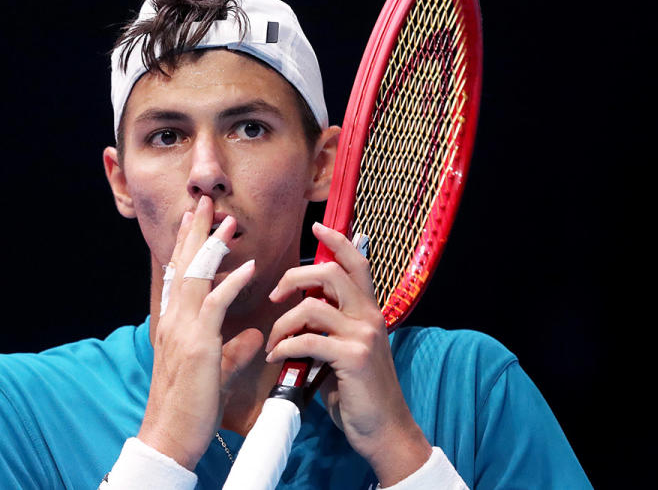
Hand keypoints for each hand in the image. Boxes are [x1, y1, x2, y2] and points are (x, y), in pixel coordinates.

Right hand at [137, 196, 264, 469]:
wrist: (171, 435)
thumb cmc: (192, 407)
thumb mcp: (217, 371)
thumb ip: (235, 349)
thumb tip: (255, 334)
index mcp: (176, 325)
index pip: (181, 276)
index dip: (187, 247)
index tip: (194, 221)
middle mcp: (174, 321)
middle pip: (183, 267)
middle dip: (194, 233)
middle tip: (203, 203)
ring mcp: (183, 331)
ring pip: (196, 278)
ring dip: (213, 247)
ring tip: (227, 221)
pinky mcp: (197, 346)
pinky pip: (215, 307)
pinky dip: (231, 284)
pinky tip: (248, 267)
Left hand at [264, 222, 430, 485]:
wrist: (384, 431)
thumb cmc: (360, 393)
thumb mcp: (345, 353)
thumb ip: (328, 330)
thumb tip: (298, 316)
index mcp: (368, 312)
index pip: (356, 263)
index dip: (337, 241)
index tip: (317, 227)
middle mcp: (369, 317)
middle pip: (329, 274)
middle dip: (294, 278)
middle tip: (275, 295)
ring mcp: (363, 336)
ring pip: (312, 307)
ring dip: (283, 322)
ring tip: (273, 342)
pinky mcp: (353, 358)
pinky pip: (308, 340)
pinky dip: (286, 346)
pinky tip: (278, 358)